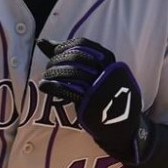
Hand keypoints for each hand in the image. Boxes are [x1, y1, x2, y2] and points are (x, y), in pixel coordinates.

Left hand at [37, 38, 152, 164]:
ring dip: (53, 72)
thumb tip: (43, 42)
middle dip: (57, 60)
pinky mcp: (90, 102)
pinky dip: (52, 86)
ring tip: (47, 77)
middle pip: (75, 57)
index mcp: (110, 61)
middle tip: (49, 66)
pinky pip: (67, 89)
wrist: (124, 126)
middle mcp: (106, 71)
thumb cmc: (107, 95)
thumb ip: (76, 57)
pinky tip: (45, 86)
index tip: (56, 52)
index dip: (65, 46)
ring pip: (70, 71)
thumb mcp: (101, 73)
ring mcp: (99, 86)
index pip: (83, 44)